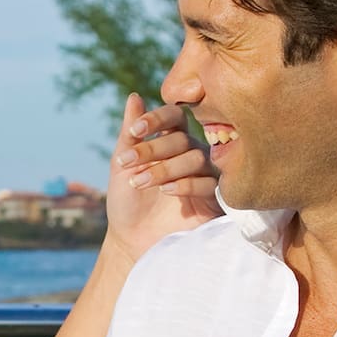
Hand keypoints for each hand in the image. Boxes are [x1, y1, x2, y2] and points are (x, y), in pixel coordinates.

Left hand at [105, 95, 219, 264]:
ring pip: (196, 158)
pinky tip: (166, 191)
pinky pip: (208, 183)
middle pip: (182, 138)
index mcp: (172, 141)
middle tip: (126, 164)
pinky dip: (185, 184)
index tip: (135, 131)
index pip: (175, 116)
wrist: (133, 240)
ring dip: (165, 168)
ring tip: (140, 182)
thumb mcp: (122, 166)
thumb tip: (133, 96)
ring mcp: (205, 175)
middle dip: (152, 149)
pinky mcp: (214, 199)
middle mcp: (192, 153)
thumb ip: (129, 133)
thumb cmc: (127, 202)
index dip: (157, 119)